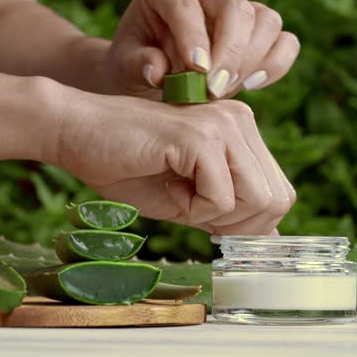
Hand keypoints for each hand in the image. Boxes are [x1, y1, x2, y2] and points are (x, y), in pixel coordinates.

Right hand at [54, 90, 294, 234]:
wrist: (75, 132)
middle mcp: (241, 121)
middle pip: (277, 199)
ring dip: (215, 215)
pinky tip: (168, 185)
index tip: (209, 219)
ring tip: (179, 194)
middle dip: (238, 224)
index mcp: (243, 130)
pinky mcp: (201, 137)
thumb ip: (229, 211)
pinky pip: (221, 198)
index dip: (251, 223)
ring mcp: (224, 125)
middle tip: (194, 211)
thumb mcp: (189, 197)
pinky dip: (194, 208)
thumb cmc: (126, 165)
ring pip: (258, 200)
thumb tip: (272, 234)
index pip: (280, 192)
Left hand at [105, 0, 299, 99]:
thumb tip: (157, 71)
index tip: (197, 72)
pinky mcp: (262, 28)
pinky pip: (286, 42)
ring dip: (250, 63)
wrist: (157, 74)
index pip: (185, 2)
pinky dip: (274, 66)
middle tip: (214, 91)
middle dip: (230, 53)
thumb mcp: (125, 66)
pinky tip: (249, 86)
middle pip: (236, 8)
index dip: (193, 36)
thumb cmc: (137, 63)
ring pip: (266, 21)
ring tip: (221, 92)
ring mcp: (240, 2)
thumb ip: (137, 65)